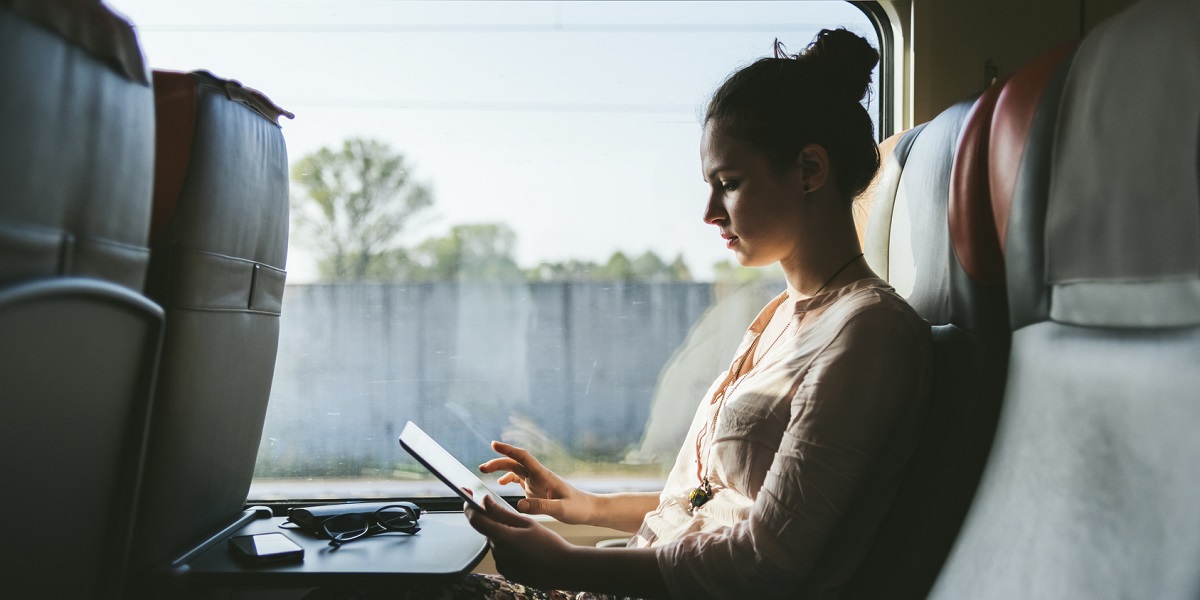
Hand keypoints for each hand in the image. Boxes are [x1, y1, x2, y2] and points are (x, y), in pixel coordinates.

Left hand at [465, 493, 577, 589]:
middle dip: (497, 524)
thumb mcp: (527, 523)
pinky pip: (503, 556)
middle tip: (515, 522)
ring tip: (527, 539)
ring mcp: (502, 565)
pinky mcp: (507, 573)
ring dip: (505, 537)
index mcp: (503, 538)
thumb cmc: (549, 544)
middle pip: (489, 532)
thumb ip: (502, 513)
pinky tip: (527, 550)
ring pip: (497, 544)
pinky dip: (510, 549)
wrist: (564, 569)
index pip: (476, 521)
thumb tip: (485, 502)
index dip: (470, 509)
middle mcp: (498, 554)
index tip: (469, 501)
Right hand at [479, 441, 597, 524]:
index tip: (494, 445)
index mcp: (544, 476)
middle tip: (482, 468)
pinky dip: (507, 479)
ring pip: (515, 469)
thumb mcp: (561, 509)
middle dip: (498, 462)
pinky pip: (519, 479)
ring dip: (500, 469)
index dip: (508, 450)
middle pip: (515, 463)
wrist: (588, 509)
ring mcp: (537, 481)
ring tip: (484, 472)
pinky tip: (500, 484)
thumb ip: (541, 506)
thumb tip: (519, 505)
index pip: (523, 458)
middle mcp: (538, 476)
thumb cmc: (578, 508)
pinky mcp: (537, 488)